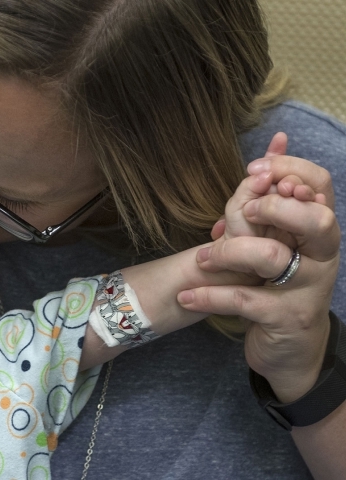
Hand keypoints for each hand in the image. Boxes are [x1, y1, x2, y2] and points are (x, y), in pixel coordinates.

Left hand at [178, 133, 340, 402]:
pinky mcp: (286, 319)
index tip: (253, 171)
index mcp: (319, 230)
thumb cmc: (278, 285)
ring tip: (202, 257)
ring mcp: (308, 290)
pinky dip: (210, 296)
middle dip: (273, 207)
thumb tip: (275, 141)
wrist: (291, 349)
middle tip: (242, 210)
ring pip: (272, 257)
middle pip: (314, 219)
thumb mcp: (278, 238)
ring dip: (229, 251)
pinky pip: (244, 300)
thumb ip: (273, 195)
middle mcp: (323, 257)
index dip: (289, 170)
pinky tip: (187, 295)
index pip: (321, 184)